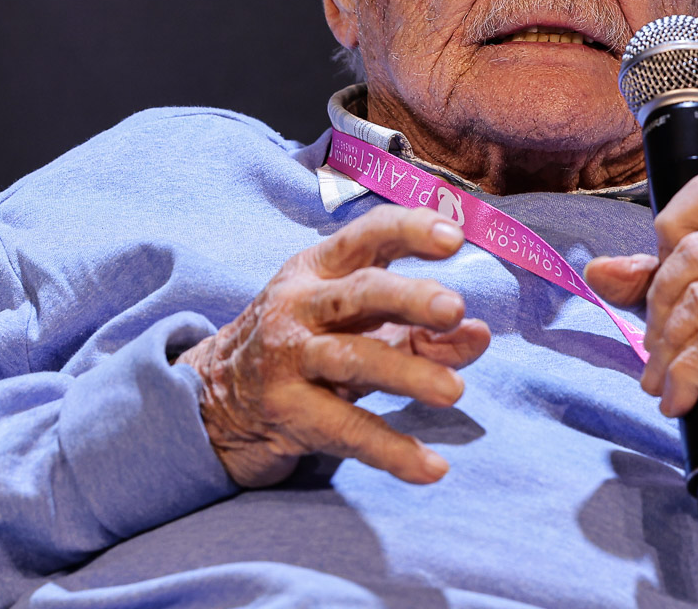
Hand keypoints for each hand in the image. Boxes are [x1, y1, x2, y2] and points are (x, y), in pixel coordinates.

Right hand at [175, 205, 490, 487]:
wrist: (218, 399)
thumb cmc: (309, 346)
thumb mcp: (362, 326)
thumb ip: (426, 330)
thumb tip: (479, 334)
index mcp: (322, 269)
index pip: (368, 236)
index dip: (409, 230)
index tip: (455, 238)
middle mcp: (301, 305)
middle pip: (360, 292)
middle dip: (410, 297)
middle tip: (454, 308)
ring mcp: (289, 359)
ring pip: (352, 359)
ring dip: (407, 373)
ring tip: (454, 392)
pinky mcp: (287, 411)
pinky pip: (345, 430)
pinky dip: (392, 450)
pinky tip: (432, 468)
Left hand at [585, 174, 697, 553]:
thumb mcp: (689, 301)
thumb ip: (645, 279)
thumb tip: (599, 271)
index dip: (669, 236)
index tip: (665, 277)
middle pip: (691, 252)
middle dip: (657, 304)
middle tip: (656, 344)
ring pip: (695, 301)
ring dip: (665, 348)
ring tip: (665, 374)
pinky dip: (681, 378)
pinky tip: (680, 396)